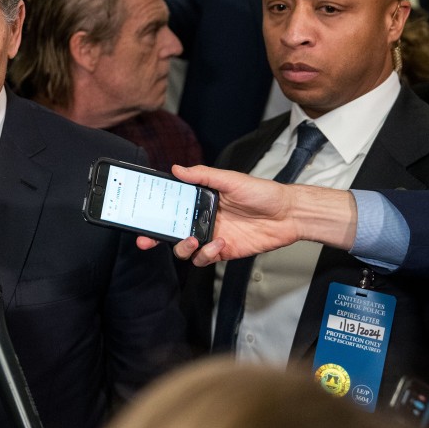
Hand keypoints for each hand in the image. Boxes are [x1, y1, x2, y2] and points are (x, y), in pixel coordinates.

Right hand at [136, 164, 302, 265]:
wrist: (288, 214)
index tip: (140, 214)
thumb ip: (203, 175)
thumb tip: (178, 169)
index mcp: (200, 200)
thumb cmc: (262, 193)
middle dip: (154, 237)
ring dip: (183, 246)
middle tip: (146, 239)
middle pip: (170, 230)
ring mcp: (210, 236)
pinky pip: (204, 259)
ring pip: (184, 248)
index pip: (171, 206)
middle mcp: (202, 218)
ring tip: (194, 239)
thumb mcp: (230, 179)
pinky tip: (218, 244)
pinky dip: (207, 254)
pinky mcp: (223, 251)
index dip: (154, 212)